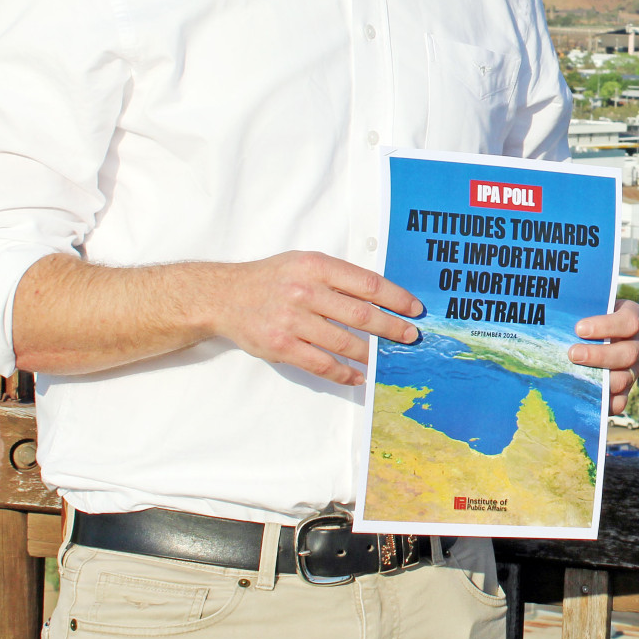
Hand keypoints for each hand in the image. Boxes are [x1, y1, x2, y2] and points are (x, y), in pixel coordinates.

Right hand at [209, 251, 420, 387]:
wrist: (225, 296)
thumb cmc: (272, 279)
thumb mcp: (304, 263)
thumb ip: (338, 277)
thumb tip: (380, 297)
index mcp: (316, 266)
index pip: (367, 283)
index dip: (396, 298)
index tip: (414, 309)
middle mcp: (305, 292)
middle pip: (362, 314)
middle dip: (392, 328)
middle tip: (410, 337)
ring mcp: (292, 321)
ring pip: (345, 343)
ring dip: (371, 354)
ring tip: (385, 358)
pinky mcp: (282, 346)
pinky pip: (321, 364)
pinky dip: (344, 373)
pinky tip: (357, 376)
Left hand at [575, 299, 638, 414]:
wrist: (582, 338)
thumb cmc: (581, 316)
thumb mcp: (582, 307)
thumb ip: (575, 309)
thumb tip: (553, 313)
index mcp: (633, 318)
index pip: (631, 320)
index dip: (607, 325)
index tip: (579, 329)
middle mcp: (638, 344)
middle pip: (629, 353)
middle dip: (599, 355)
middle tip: (572, 354)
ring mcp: (633, 369)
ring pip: (624, 378)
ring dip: (599, 380)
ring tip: (574, 376)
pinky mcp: (624, 390)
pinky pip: (619, 401)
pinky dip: (603, 402)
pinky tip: (584, 397)